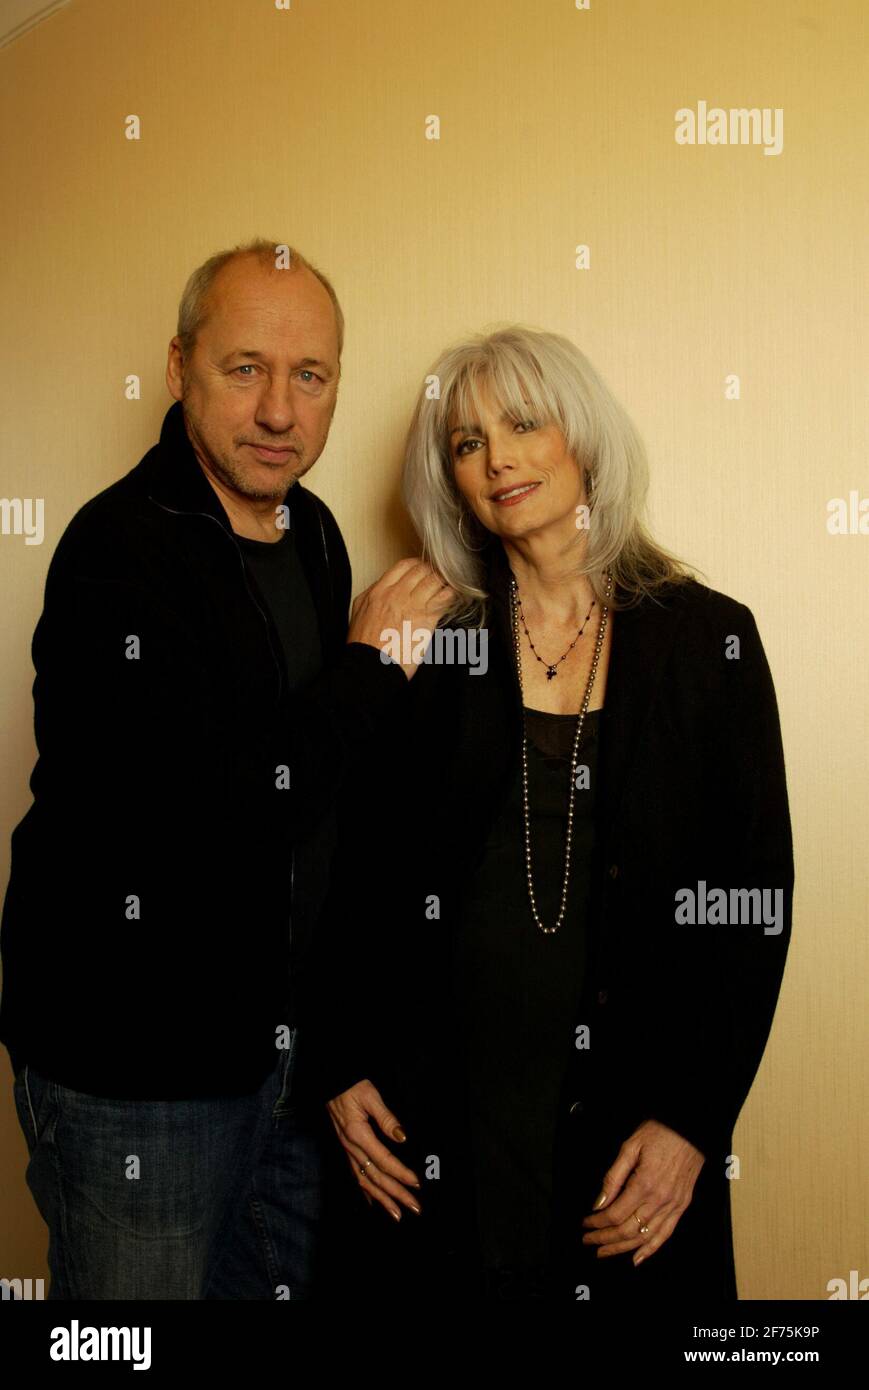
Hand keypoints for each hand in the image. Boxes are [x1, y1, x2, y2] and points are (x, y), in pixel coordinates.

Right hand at [326, 1079, 422, 1219]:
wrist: (329, 1082)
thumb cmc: (351, 1085)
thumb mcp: (370, 1095)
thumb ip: (386, 1117)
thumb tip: (402, 1138)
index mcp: (358, 1134)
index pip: (383, 1160)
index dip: (401, 1174)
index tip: (417, 1184)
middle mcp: (351, 1147)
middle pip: (375, 1177)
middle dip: (395, 1194)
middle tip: (415, 1209)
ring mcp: (346, 1150)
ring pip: (364, 1181)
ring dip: (381, 1199)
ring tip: (396, 1214)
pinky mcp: (345, 1148)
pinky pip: (355, 1175)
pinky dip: (365, 1191)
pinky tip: (372, 1202)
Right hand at [347, 558, 456, 679]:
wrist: (371, 666)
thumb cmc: (365, 646)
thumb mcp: (359, 612)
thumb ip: (372, 596)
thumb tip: (383, 587)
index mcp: (380, 590)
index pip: (405, 565)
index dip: (418, 565)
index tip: (424, 570)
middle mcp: (397, 594)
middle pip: (423, 571)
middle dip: (434, 573)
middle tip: (439, 579)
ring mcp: (413, 605)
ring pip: (436, 581)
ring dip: (445, 583)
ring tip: (449, 587)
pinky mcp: (427, 619)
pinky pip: (445, 598)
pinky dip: (453, 595)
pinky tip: (455, 597)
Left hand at [581, 1119, 704, 1265]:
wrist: (691, 1128)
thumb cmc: (659, 1133)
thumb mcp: (630, 1147)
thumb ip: (613, 1177)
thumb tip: (599, 1203)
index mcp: (644, 1184)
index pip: (615, 1214)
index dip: (597, 1223)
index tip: (585, 1223)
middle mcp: (660, 1199)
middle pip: (627, 1230)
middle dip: (605, 1239)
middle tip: (589, 1241)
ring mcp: (673, 1205)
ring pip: (644, 1237)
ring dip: (622, 1248)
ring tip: (605, 1252)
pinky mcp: (682, 1206)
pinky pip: (666, 1234)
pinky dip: (651, 1249)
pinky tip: (637, 1259)